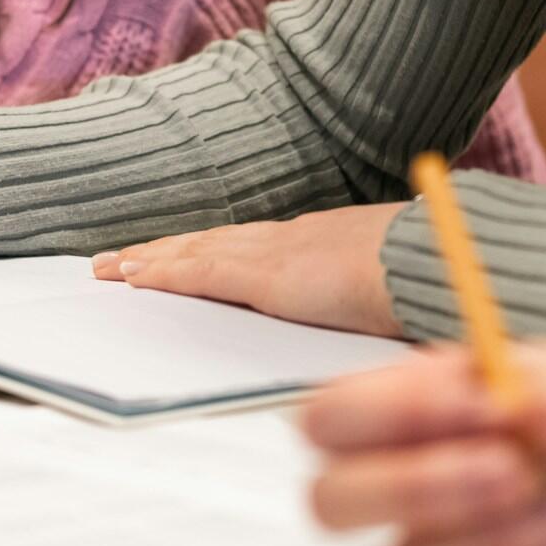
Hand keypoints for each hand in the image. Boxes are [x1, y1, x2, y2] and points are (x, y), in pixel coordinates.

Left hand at [89, 205, 403, 335]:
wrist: (434, 265)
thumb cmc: (426, 278)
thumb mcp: (392, 283)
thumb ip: (370, 292)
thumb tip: (371, 306)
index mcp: (318, 240)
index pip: (246, 244)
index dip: (205, 247)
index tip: (175, 251)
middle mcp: (287, 239)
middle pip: (209, 242)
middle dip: (163, 251)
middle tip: (119, 259)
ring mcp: (272, 255)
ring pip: (194, 254)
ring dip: (149, 261)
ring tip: (111, 269)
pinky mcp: (264, 278)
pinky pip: (199, 274)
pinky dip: (162, 274)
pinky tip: (133, 278)